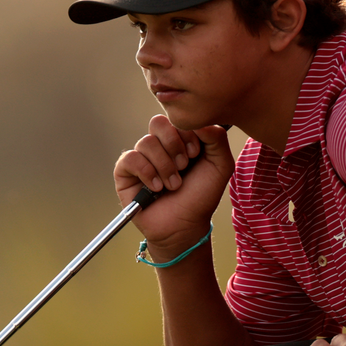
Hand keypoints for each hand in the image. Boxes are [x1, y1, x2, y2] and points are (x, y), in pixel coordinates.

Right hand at [114, 115, 232, 260]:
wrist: (184, 226)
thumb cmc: (201, 196)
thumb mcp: (220, 165)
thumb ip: (217, 137)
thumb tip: (199, 120)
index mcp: (178, 139)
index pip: (176, 119)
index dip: (187, 135)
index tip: (195, 155)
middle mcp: (158, 145)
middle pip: (158, 123)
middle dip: (174, 147)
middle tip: (183, 168)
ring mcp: (140, 157)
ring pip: (146, 142)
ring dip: (164, 166)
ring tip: (173, 185)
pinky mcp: (124, 172)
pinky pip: (130, 158)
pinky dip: (147, 173)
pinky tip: (157, 188)